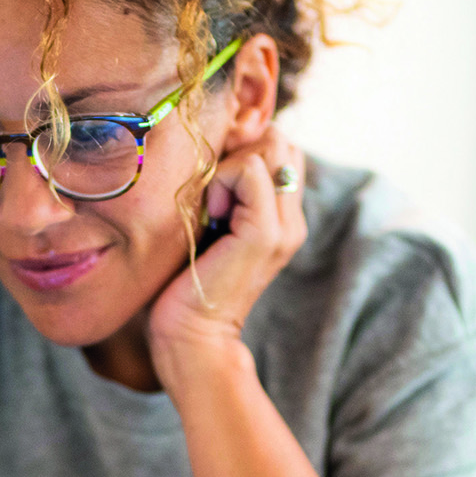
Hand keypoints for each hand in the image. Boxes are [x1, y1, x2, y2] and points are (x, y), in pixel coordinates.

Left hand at [145, 128, 307, 392]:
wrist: (190, 336)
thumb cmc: (185, 283)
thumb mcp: (207, 224)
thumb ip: (221, 191)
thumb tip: (214, 145)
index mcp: (281, 216)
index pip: (279, 147)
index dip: (243, 149)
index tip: (212, 186)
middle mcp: (291, 218)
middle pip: (280, 140)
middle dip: (239, 150)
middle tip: (211, 193)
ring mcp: (284, 225)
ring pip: (271, 146)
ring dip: (229, 165)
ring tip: (211, 207)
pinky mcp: (266, 232)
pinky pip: (249, 169)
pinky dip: (221, 180)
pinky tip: (209, 216)